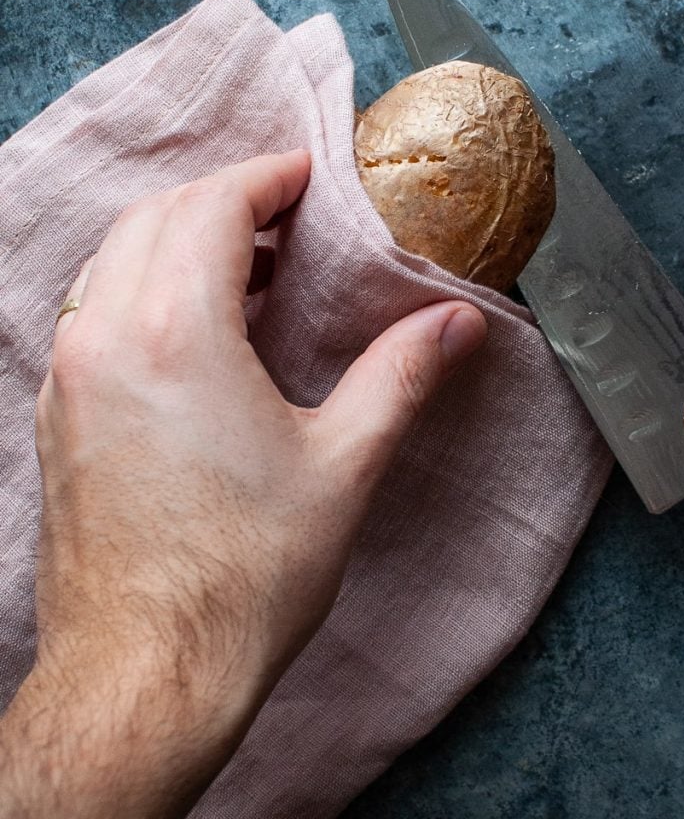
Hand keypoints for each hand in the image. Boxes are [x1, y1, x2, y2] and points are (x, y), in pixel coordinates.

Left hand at [0, 151, 486, 817]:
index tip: (307, 175)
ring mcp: (69, 376)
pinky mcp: (58, 414)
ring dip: (180, 237)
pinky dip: (144, 285)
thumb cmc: (243, 577)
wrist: (145, 674)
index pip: (213, 206)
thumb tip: (458, 323)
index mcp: (175, 334)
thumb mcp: (343, 467)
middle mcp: (105, 339)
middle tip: (286, 213)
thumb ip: (401, 376)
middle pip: (156, 215)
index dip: (267, 178)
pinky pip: (93, 310)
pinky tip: (195, 326)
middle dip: (224, 197)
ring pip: (115, 259)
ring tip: (250, 263)